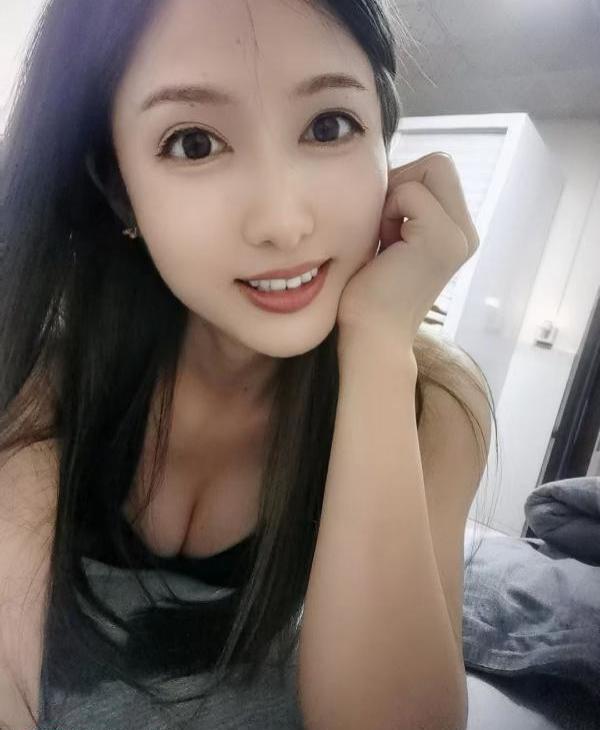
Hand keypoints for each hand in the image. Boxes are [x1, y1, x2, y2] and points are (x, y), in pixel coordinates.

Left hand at [337, 152, 479, 347]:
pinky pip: (409, 192)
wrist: (371, 335)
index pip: (437, 171)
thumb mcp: (393, 238)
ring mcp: (459, 236)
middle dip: (403, 184)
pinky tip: (385, 246)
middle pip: (440, 163)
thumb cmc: (369, 291)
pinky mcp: (442, 239)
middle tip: (385, 228)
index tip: (385, 226)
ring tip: (387, 240)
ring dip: (395, 198)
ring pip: (431, 168)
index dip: (403, 185)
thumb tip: (392, 170)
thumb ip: (404, 206)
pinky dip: (388, 211)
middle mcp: (467, 233)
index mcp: (457, 232)